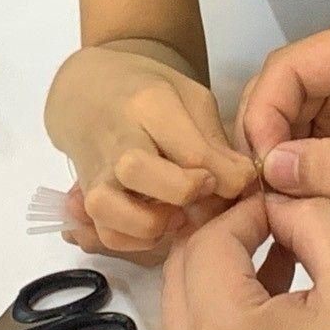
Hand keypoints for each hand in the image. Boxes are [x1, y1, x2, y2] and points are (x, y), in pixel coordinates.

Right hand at [45, 45, 255, 258]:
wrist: (92, 90)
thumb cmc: (152, 94)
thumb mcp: (193, 100)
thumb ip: (216, 142)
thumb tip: (243, 182)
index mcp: (148, 104)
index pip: (191, 151)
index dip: (226, 177)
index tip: (241, 179)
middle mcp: (114, 138)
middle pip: (138, 171)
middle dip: (183, 192)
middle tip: (205, 192)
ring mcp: (95, 170)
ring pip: (107, 208)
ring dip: (152, 223)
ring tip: (177, 214)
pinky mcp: (86, 197)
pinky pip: (105, 234)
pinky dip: (135, 240)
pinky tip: (158, 223)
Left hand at [163, 195, 329, 329]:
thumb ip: (313, 217)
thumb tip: (278, 196)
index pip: (210, 240)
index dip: (247, 209)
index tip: (289, 200)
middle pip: (182, 269)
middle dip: (226, 234)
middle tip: (278, 218)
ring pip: (184, 304)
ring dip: (223, 270)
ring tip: (283, 254)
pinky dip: (224, 310)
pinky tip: (275, 299)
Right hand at [236, 9, 329, 247]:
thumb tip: (268, 169)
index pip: (291, 67)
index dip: (265, 115)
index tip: (259, 172)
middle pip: (282, 89)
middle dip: (264, 136)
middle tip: (254, 192)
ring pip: (289, 119)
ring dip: (276, 157)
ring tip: (267, 202)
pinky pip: (309, 144)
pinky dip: (295, 171)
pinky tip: (288, 203)